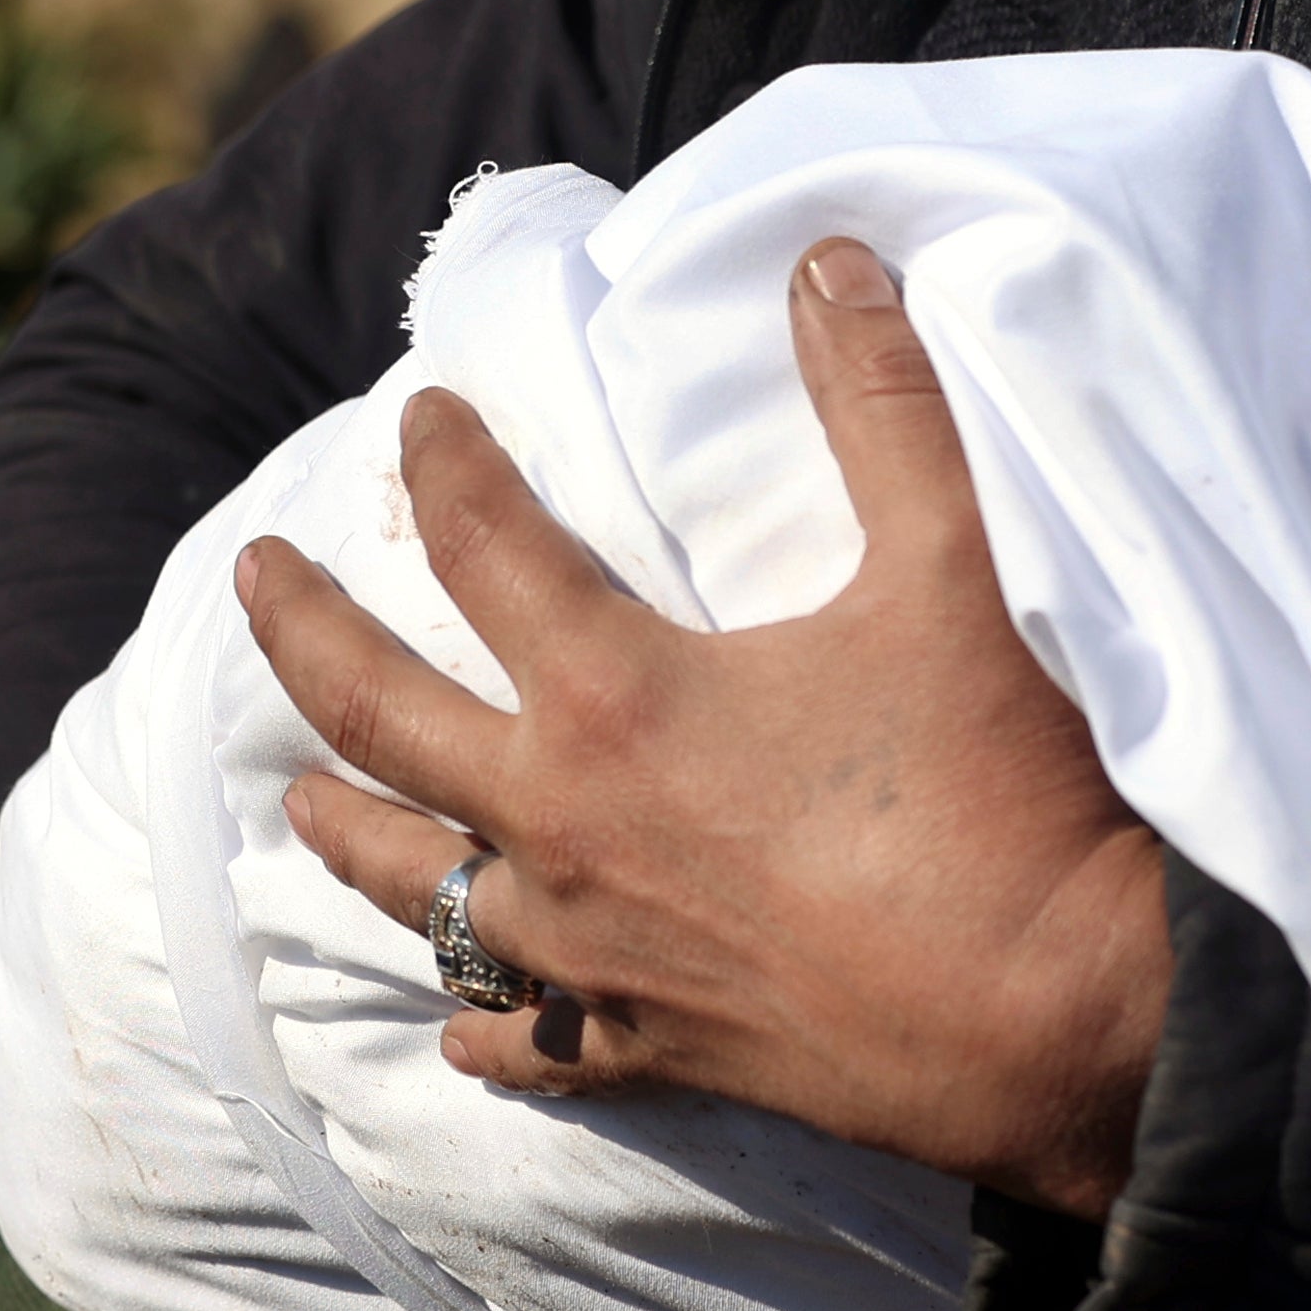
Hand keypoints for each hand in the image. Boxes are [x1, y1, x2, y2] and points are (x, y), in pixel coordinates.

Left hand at [257, 238, 1171, 1215]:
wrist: (1059, 1016)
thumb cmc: (999, 788)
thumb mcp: (948, 566)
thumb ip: (882, 404)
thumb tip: (830, 260)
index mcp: (617, 697)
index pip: (483, 546)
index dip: (445, 464)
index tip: (420, 413)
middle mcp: (565, 828)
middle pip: (380, 720)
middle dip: (301, 636)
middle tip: (251, 576)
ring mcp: (595, 953)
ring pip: (419, 896)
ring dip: (351, 835)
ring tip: (302, 799)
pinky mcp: (653, 1050)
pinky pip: (528, 1047)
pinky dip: (483, 1034)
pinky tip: (462, 1036)